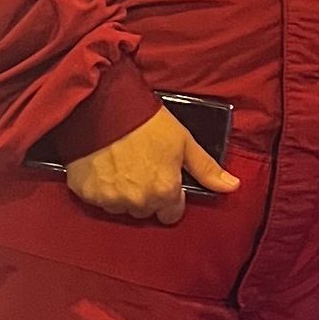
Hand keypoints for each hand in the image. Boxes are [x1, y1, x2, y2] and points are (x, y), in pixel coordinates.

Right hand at [64, 107, 239, 224]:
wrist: (103, 105)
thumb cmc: (145, 121)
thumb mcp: (183, 140)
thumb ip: (206, 168)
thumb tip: (232, 186)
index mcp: (165, 192)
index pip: (171, 214)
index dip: (171, 196)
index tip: (164, 178)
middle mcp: (138, 202)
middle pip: (146, 210)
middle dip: (146, 194)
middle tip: (141, 166)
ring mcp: (110, 200)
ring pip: (121, 207)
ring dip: (123, 192)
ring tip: (121, 164)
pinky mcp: (86, 193)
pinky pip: (97, 199)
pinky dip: (100, 187)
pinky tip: (104, 166)